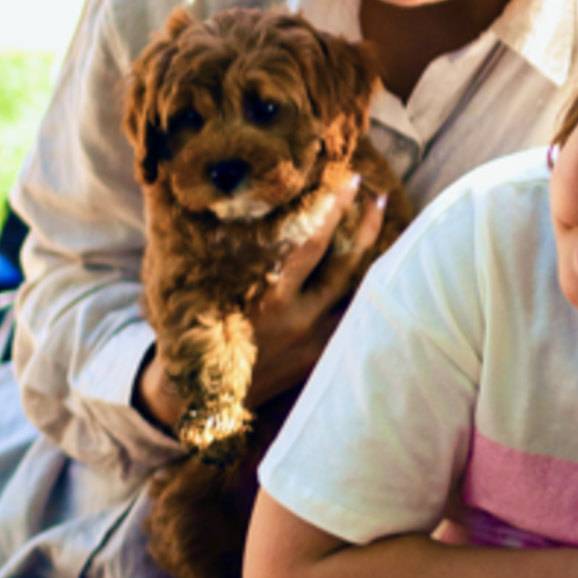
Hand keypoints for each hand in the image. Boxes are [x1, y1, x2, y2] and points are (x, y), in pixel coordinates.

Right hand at [134, 180, 387, 432]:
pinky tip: (374, 268)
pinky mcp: (320, 358)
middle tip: (375, 192)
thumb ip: (228, 253)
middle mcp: (298, 318)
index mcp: (267, 297)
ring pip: (355, 291)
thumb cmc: (198, 330)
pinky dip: (363, 291)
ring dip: (370, 256)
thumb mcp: (205, 289)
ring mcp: (314, 341)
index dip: (333, 210)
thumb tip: (218, 203)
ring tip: (379, 223)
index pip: (311, 244)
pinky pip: (351, 318)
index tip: (348, 181)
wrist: (206, 396)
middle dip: (364, 226)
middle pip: (344, 264)